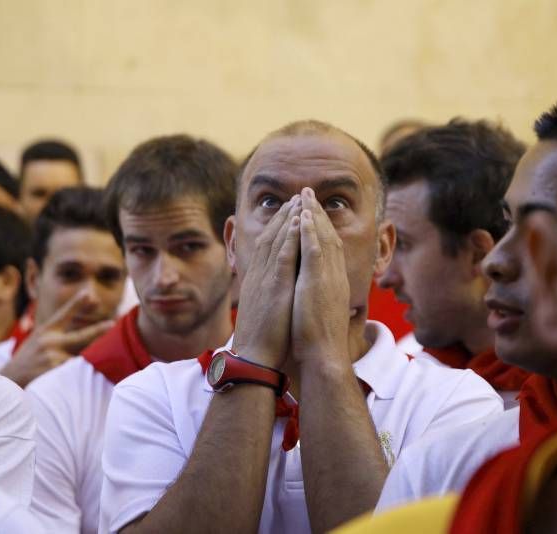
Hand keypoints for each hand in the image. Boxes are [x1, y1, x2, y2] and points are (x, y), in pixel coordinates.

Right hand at [0, 290, 114, 386]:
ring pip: (79, 356)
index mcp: (45, 331)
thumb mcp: (38, 340)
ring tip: (95, 360)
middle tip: (112, 324)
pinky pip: (73, 370)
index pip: (63, 314)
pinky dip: (77, 372)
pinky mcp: (52, 370)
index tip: (88, 293)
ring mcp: (51, 356)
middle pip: (80, 335)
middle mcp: (49, 341)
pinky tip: (76, 376)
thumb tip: (83, 333)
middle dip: (98, 330)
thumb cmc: (28, 360)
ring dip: (88, 358)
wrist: (8, 381)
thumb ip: (58, 334)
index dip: (77, 303)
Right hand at [232, 195, 301, 368]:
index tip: (291, 211)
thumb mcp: (262, 309)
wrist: (255, 357)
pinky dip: (289, 237)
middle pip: (271, 236)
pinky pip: (282, 256)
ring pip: (276, 241)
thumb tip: (272, 288)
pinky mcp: (274, 287)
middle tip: (298, 196)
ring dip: (289, 218)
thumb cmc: (262, 338)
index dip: (279, 226)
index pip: (267, 246)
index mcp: (258, 280)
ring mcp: (265, 279)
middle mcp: (259, 275)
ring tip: (301, 200)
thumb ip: (266, 294)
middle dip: (285, 215)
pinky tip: (298, 222)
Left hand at [291, 188, 349, 367]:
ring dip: (314, 214)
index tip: (313, 212)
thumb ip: (323, 297)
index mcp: (334, 282)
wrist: (324, 355)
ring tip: (304, 194)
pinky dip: (310, 231)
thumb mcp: (323, 311)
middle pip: (328, 236)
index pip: (329, 247)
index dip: (321, 227)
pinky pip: (314, 250)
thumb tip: (324, 294)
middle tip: (308, 193)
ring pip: (322, 238)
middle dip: (318, 213)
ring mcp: (328, 277)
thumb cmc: (320, 340)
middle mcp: (335, 275)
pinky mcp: (318, 282)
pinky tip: (304, 215)